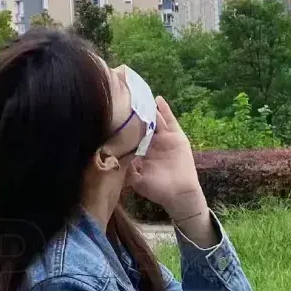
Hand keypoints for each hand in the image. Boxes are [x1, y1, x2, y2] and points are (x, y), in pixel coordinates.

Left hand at [126, 96, 205, 221]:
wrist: (179, 194)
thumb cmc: (158, 190)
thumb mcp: (137, 181)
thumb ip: (126, 171)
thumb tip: (112, 162)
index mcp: (144, 153)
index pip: (132, 136)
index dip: (125, 128)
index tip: (115, 118)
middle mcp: (154, 144)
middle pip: (144, 125)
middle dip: (136, 114)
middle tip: (126, 101)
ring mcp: (165, 139)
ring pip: (155, 121)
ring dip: (149, 110)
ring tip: (140, 96)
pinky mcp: (177, 137)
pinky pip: (171, 121)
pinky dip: (165, 110)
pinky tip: (158, 99)